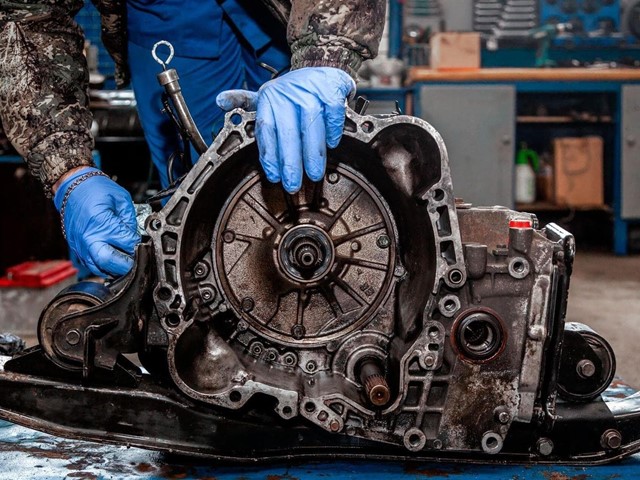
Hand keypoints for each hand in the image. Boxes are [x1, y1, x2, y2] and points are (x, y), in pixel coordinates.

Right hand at [54, 167, 139, 276]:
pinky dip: (103, 266)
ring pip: (99, 268)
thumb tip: (137, 237)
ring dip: (115, 268)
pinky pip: (91, 264)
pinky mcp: (76, 247)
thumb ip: (131, 220)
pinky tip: (113, 259)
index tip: (144, 245)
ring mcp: (80, 245)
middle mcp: (88, 237)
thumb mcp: (121, 199)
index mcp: (101, 223)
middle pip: (110, 263)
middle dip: (126, 265)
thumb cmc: (95, 189)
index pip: (126, 244)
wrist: (71, 185)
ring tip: (126, 261)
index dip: (139, 246)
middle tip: (137, 261)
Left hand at [216, 67, 355, 192]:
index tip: (274, 177)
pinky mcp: (331, 88)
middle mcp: (287, 93)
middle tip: (293, 185)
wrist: (322, 69)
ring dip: (312, 152)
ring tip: (314, 173)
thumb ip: (244, 102)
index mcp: (269, 97)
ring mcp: (310, 90)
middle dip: (290, 162)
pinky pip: (332, 113)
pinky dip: (333, 131)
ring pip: (310, 124)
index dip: (270, 156)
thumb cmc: (293, 92)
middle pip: (287, 132)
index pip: (266, 131)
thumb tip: (220, 101)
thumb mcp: (266, 95)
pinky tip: (332, 145)